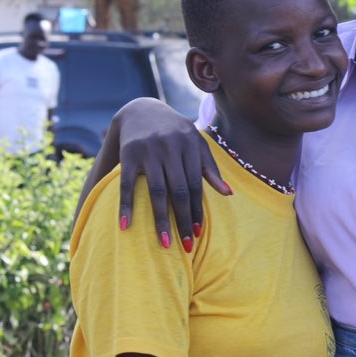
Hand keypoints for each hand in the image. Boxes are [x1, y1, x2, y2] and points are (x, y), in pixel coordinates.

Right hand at [77, 98, 229, 251]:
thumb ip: (209, 168)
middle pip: (179, 191)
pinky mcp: (128, 153)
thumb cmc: (175, 133)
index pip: (195, 184)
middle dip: (183, 220)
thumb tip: (228, 194)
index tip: (198, 233)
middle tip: (185, 246)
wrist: (141, 111)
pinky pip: (127, 184)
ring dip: (160, 219)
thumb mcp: (195, 144)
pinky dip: (126, 206)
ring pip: (157, 191)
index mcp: (190, 144)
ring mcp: (149, 150)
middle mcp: (171, 147)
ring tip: (165, 243)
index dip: (197, 209)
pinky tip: (126, 226)